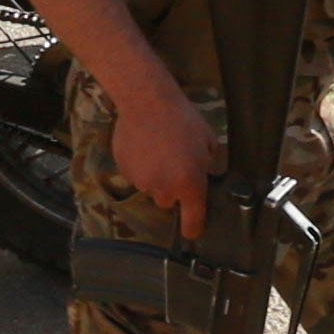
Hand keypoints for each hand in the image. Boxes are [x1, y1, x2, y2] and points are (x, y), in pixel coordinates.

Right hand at [110, 82, 220, 243]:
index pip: (192, 221)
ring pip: (151, 188)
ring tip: (158, 150)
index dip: (193, 229)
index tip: (192, 232)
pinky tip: (143, 146)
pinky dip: (139, 166)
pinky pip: (135, 176)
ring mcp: (142, 183)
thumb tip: (206, 174)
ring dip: (155, 176)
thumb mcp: (208, 142)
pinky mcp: (125, 172)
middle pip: (168, 202)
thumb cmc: (184, 120)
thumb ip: (208, 165)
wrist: (147, 101)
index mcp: (189, 185)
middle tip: (175, 164)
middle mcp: (165, 190)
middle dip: (172, 189)